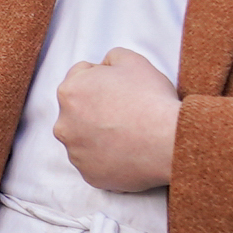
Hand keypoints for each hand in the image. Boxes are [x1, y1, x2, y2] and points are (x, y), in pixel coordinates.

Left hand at [55, 47, 181, 193]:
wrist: (168, 141)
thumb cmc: (151, 99)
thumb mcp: (132, 60)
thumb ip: (111, 57)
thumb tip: (104, 67)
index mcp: (69, 92)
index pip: (81, 76)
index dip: (104, 78)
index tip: (121, 88)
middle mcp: (64, 124)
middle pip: (79, 110)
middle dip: (96, 108)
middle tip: (126, 110)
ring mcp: (76, 153)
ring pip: (85, 138)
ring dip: (99, 134)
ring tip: (128, 133)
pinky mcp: (90, 175)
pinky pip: (96, 162)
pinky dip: (107, 157)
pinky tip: (128, 151)